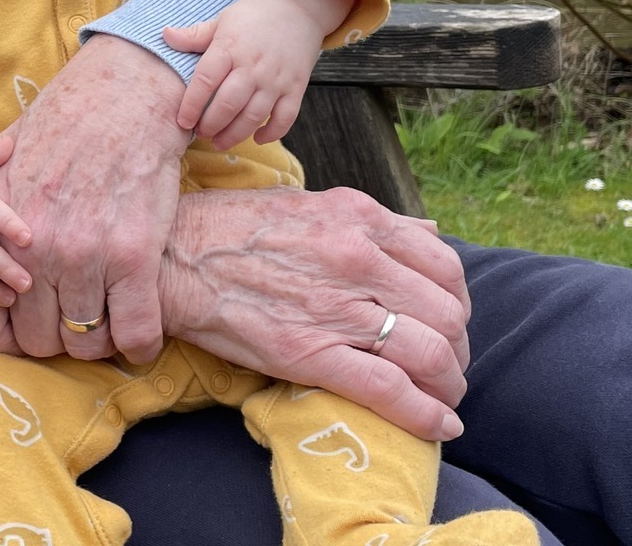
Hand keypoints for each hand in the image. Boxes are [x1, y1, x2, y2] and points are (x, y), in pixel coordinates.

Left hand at [0, 34, 190, 362]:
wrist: (123, 93)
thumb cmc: (67, 122)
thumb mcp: (6, 160)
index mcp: (0, 230)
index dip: (6, 331)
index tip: (27, 320)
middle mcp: (36, 250)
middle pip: (39, 340)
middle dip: (56, 335)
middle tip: (74, 316)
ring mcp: (86, 256)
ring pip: (86, 342)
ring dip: (99, 339)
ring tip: (109, 318)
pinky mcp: (134, 256)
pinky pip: (137, 332)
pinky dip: (140, 343)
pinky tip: (140, 332)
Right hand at [158, 186, 471, 441]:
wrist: (173, 256)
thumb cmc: (235, 227)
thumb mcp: (309, 203)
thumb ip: (371, 221)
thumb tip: (427, 232)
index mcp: (358, 217)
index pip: (444, 265)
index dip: (457, 302)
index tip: (449, 321)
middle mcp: (357, 257)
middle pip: (447, 314)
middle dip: (458, 348)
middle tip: (447, 365)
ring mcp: (336, 306)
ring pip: (432, 354)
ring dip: (450, 386)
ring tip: (443, 398)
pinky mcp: (311, 353)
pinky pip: (392, 392)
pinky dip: (427, 416)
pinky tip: (439, 427)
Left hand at [165, 0, 347, 147]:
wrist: (297, 7)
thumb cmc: (254, 16)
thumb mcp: (222, 20)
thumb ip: (195, 35)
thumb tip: (165, 35)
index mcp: (229, 48)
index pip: (205, 81)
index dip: (191, 105)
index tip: (182, 121)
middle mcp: (252, 66)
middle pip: (227, 105)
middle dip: (210, 125)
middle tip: (200, 133)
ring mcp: (275, 79)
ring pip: (253, 116)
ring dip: (234, 134)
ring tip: (219, 142)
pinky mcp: (296, 87)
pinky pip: (285, 118)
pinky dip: (272, 133)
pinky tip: (258, 137)